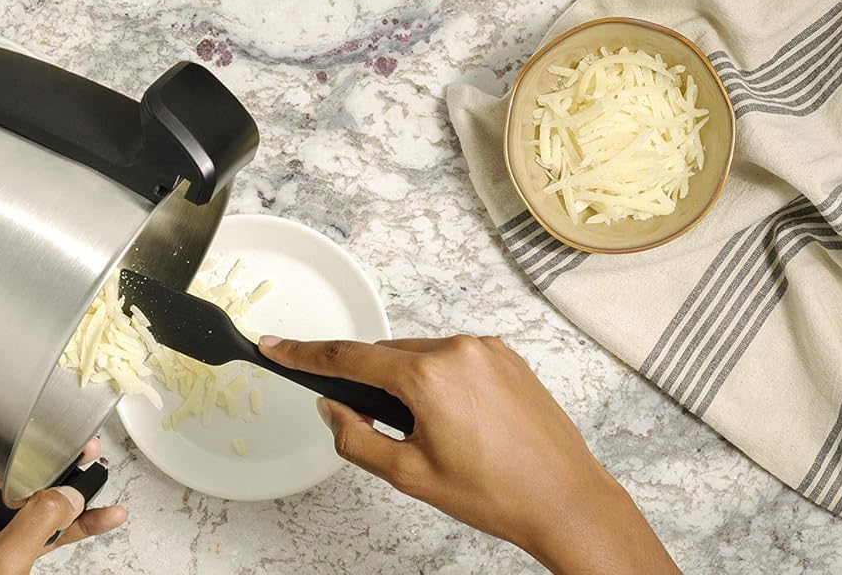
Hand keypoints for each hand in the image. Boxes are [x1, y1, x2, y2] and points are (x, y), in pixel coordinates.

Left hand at [0, 438, 126, 574]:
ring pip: (29, 496)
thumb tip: (69, 494)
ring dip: (66, 486)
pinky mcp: (8, 550)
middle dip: (44, 455)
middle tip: (74, 443)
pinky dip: (73, 522)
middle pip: (4, 466)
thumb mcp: (0, 560)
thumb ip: (37, 522)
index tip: (26, 416)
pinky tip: (103, 516)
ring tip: (97, 469)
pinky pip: (44, 526)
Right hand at [259, 335, 677, 574]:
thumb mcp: (410, 475)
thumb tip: (334, 408)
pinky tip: (454, 420)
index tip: (277, 345)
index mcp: (429, 377)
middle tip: (368, 420)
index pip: (351, 357)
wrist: (564, 497)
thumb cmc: (497, 493)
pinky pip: (454, 356)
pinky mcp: (506, 355)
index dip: (307, 354)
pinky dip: (439, 378)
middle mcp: (459, 350)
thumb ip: (358, 437)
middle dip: (369, 381)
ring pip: (421, 354)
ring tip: (428, 434)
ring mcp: (486, 349)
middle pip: (387, 354)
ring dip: (408, 381)